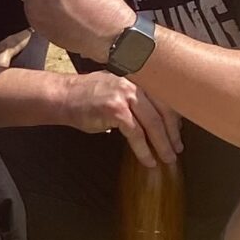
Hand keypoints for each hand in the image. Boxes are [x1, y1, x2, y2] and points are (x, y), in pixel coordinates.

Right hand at [60, 73, 184, 166]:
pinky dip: (143, 150)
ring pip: (153, 123)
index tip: (178, 133)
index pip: (165, 98)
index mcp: (138, 79)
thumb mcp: (115, 88)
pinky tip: (147, 160)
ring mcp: (125, 95)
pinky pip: (136, 134)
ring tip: (167, 158)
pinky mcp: (115, 110)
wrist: (62, 97)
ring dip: (162, 145)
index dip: (175, 118)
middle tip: (177, 149)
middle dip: (173, 134)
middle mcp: (134, 84)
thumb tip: (156, 117)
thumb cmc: (86, 97)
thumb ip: (136, 97)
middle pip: (164, 111)